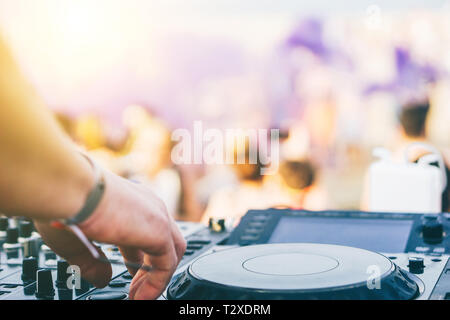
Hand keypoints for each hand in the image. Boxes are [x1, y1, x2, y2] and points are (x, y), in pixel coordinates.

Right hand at [35, 169, 185, 299]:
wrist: (66, 186)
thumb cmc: (63, 205)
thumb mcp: (78, 241)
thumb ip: (94, 263)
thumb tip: (103, 279)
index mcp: (129, 202)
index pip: (143, 231)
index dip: (137, 257)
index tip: (127, 274)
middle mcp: (147, 205)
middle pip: (163, 241)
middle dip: (151, 268)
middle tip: (136, 288)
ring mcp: (156, 215)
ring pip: (171, 250)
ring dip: (157, 277)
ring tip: (139, 297)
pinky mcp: (159, 230)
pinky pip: (167, 263)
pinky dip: (157, 283)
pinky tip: (141, 297)